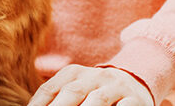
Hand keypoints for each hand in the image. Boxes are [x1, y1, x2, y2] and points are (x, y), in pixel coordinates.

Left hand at [28, 65, 154, 105]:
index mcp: (73, 73)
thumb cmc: (94, 90)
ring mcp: (115, 86)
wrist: (134, 81)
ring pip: (98, 100)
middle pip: (72, 92)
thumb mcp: (76, 88)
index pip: (50, 89)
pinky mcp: (135, 99)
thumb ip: (57, 98)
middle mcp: (93, 76)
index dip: (39, 103)